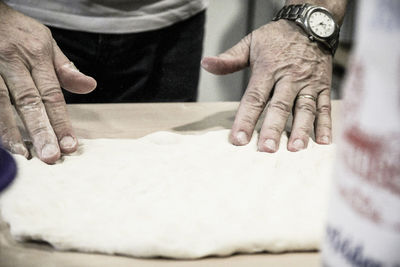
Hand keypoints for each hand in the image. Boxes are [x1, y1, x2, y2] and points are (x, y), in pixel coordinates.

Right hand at [0, 3, 95, 163]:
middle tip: (51, 157)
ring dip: (11, 131)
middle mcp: (12, 60)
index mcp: (36, 54)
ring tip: (23, 154)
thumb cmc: (18, 31)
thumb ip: (65, 69)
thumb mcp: (46, 42)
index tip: (70, 145)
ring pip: (0, 103)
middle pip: (28, 101)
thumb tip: (90, 86)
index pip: (52, 94)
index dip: (61, 122)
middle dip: (40, 131)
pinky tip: (3, 140)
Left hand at [202, 20, 331, 151]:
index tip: (239, 139)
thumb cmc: (277, 37)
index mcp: (268, 69)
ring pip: (305, 109)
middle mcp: (289, 78)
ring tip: (295, 149)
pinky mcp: (323, 86)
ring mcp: (308, 83)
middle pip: (279, 106)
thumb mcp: (250, 43)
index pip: (254, 98)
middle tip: (266, 149)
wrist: (310, 23)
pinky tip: (323, 142)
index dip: (246, 119)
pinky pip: (325, 106)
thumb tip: (206, 64)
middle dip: (273, 129)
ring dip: (301, 130)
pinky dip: (325, 124)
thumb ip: (229, 59)